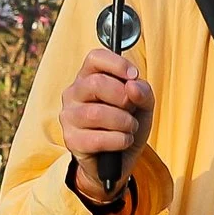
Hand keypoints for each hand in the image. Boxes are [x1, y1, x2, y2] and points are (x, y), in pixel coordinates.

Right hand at [59, 49, 154, 201]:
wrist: (122, 157)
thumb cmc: (129, 121)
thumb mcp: (144, 102)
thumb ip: (143, 90)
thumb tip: (132, 85)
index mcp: (90, 75)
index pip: (95, 57)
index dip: (117, 64)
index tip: (134, 76)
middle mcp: (74, 93)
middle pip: (96, 83)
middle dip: (123, 97)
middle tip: (132, 108)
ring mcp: (69, 116)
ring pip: (96, 113)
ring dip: (123, 122)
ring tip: (130, 127)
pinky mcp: (71, 140)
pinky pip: (96, 139)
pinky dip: (118, 140)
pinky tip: (123, 140)